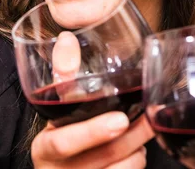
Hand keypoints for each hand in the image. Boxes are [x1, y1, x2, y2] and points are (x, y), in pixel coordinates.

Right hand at [32, 30, 152, 167]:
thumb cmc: (60, 136)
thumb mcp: (55, 110)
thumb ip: (62, 76)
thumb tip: (68, 38)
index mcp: (44, 148)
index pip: (63, 142)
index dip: (92, 132)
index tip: (119, 119)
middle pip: (103, 156)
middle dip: (132, 137)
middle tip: (150, 118)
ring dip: (138, 149)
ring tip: (140, 130)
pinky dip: (137, 161)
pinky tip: (135, 149)